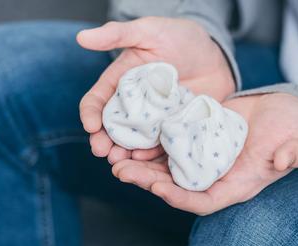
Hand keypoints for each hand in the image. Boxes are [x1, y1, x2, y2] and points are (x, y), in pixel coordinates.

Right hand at [77, 17, 235, 163]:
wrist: (215, 54)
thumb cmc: (180, 36)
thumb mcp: (149, 31)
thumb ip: (118, 34)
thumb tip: (82, 37)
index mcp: (120, 83)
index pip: (98, 100)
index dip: (90, 113)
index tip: (90, 125)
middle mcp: (133, 106)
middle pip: (112, 127)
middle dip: (103, 141)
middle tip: (101, 152)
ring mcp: (154, 120)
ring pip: (133, 141)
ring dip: (124, 154)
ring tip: (121, 163)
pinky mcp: (173, 129)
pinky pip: (160, 145)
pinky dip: (152, 155)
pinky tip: (147, 160)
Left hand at [110, 93, 297, 214]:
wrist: (291, 111)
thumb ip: (297, 152)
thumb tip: (281, 161)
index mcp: (239, 184)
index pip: (205, 201)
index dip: (180, 198)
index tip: (157, 189)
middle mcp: (218, 174)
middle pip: (177, 186)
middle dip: (148, 182)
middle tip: (120, 170)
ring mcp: (207, 155)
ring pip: (168, 167)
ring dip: (142, 164)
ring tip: (115, 155)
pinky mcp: (200, 135)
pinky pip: (172, 143)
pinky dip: (152, 141)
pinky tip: (132, 133)